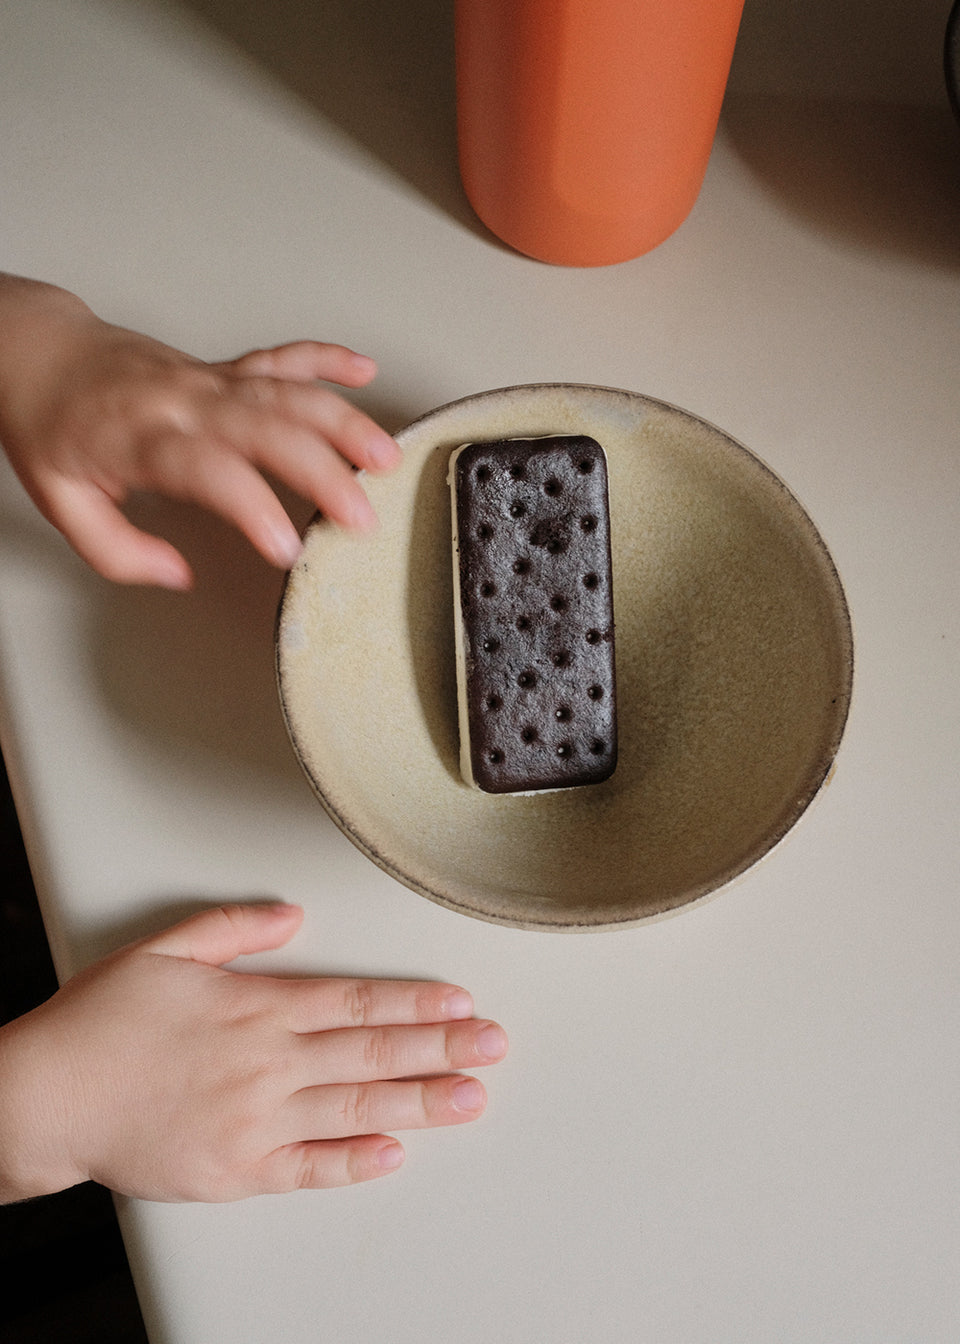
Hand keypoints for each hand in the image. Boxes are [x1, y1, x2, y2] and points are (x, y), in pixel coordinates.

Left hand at [0, 275, 400, 587]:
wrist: (40, 354)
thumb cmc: (53, 426)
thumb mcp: (63, 504)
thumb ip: (119, 551)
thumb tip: (176, 574)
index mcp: (141, 439)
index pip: (209, 470)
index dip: (253, 508)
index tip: (287, 549)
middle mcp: (183, 403)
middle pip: (265, 428)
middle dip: (323, 470)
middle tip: (361, 515)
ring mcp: (208, 380)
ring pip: (285, 391)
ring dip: (341, 420)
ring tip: (385, 456)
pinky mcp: (221, 369)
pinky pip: (280, 356)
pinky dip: (326, 357)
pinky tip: (363, 370)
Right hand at [0, 903, 507, 1202]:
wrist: (46, 1097)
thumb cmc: (101, 1023)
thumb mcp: (165, 950)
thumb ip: (235, 930)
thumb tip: (293, 917)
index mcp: (256, 1008)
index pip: (354, 1002)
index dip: (413, 1004)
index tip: (459, 1002)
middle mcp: (266, 1063)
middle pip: (370, 1053)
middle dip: (440, 1047)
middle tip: (493, 1045)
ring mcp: (255, 1120)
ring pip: (354, 1109)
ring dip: (419, 1102)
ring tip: (470, 1097)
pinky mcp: (236, 1170)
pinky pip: (307, 1169)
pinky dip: (353, 1163)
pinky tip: (394, 1155)